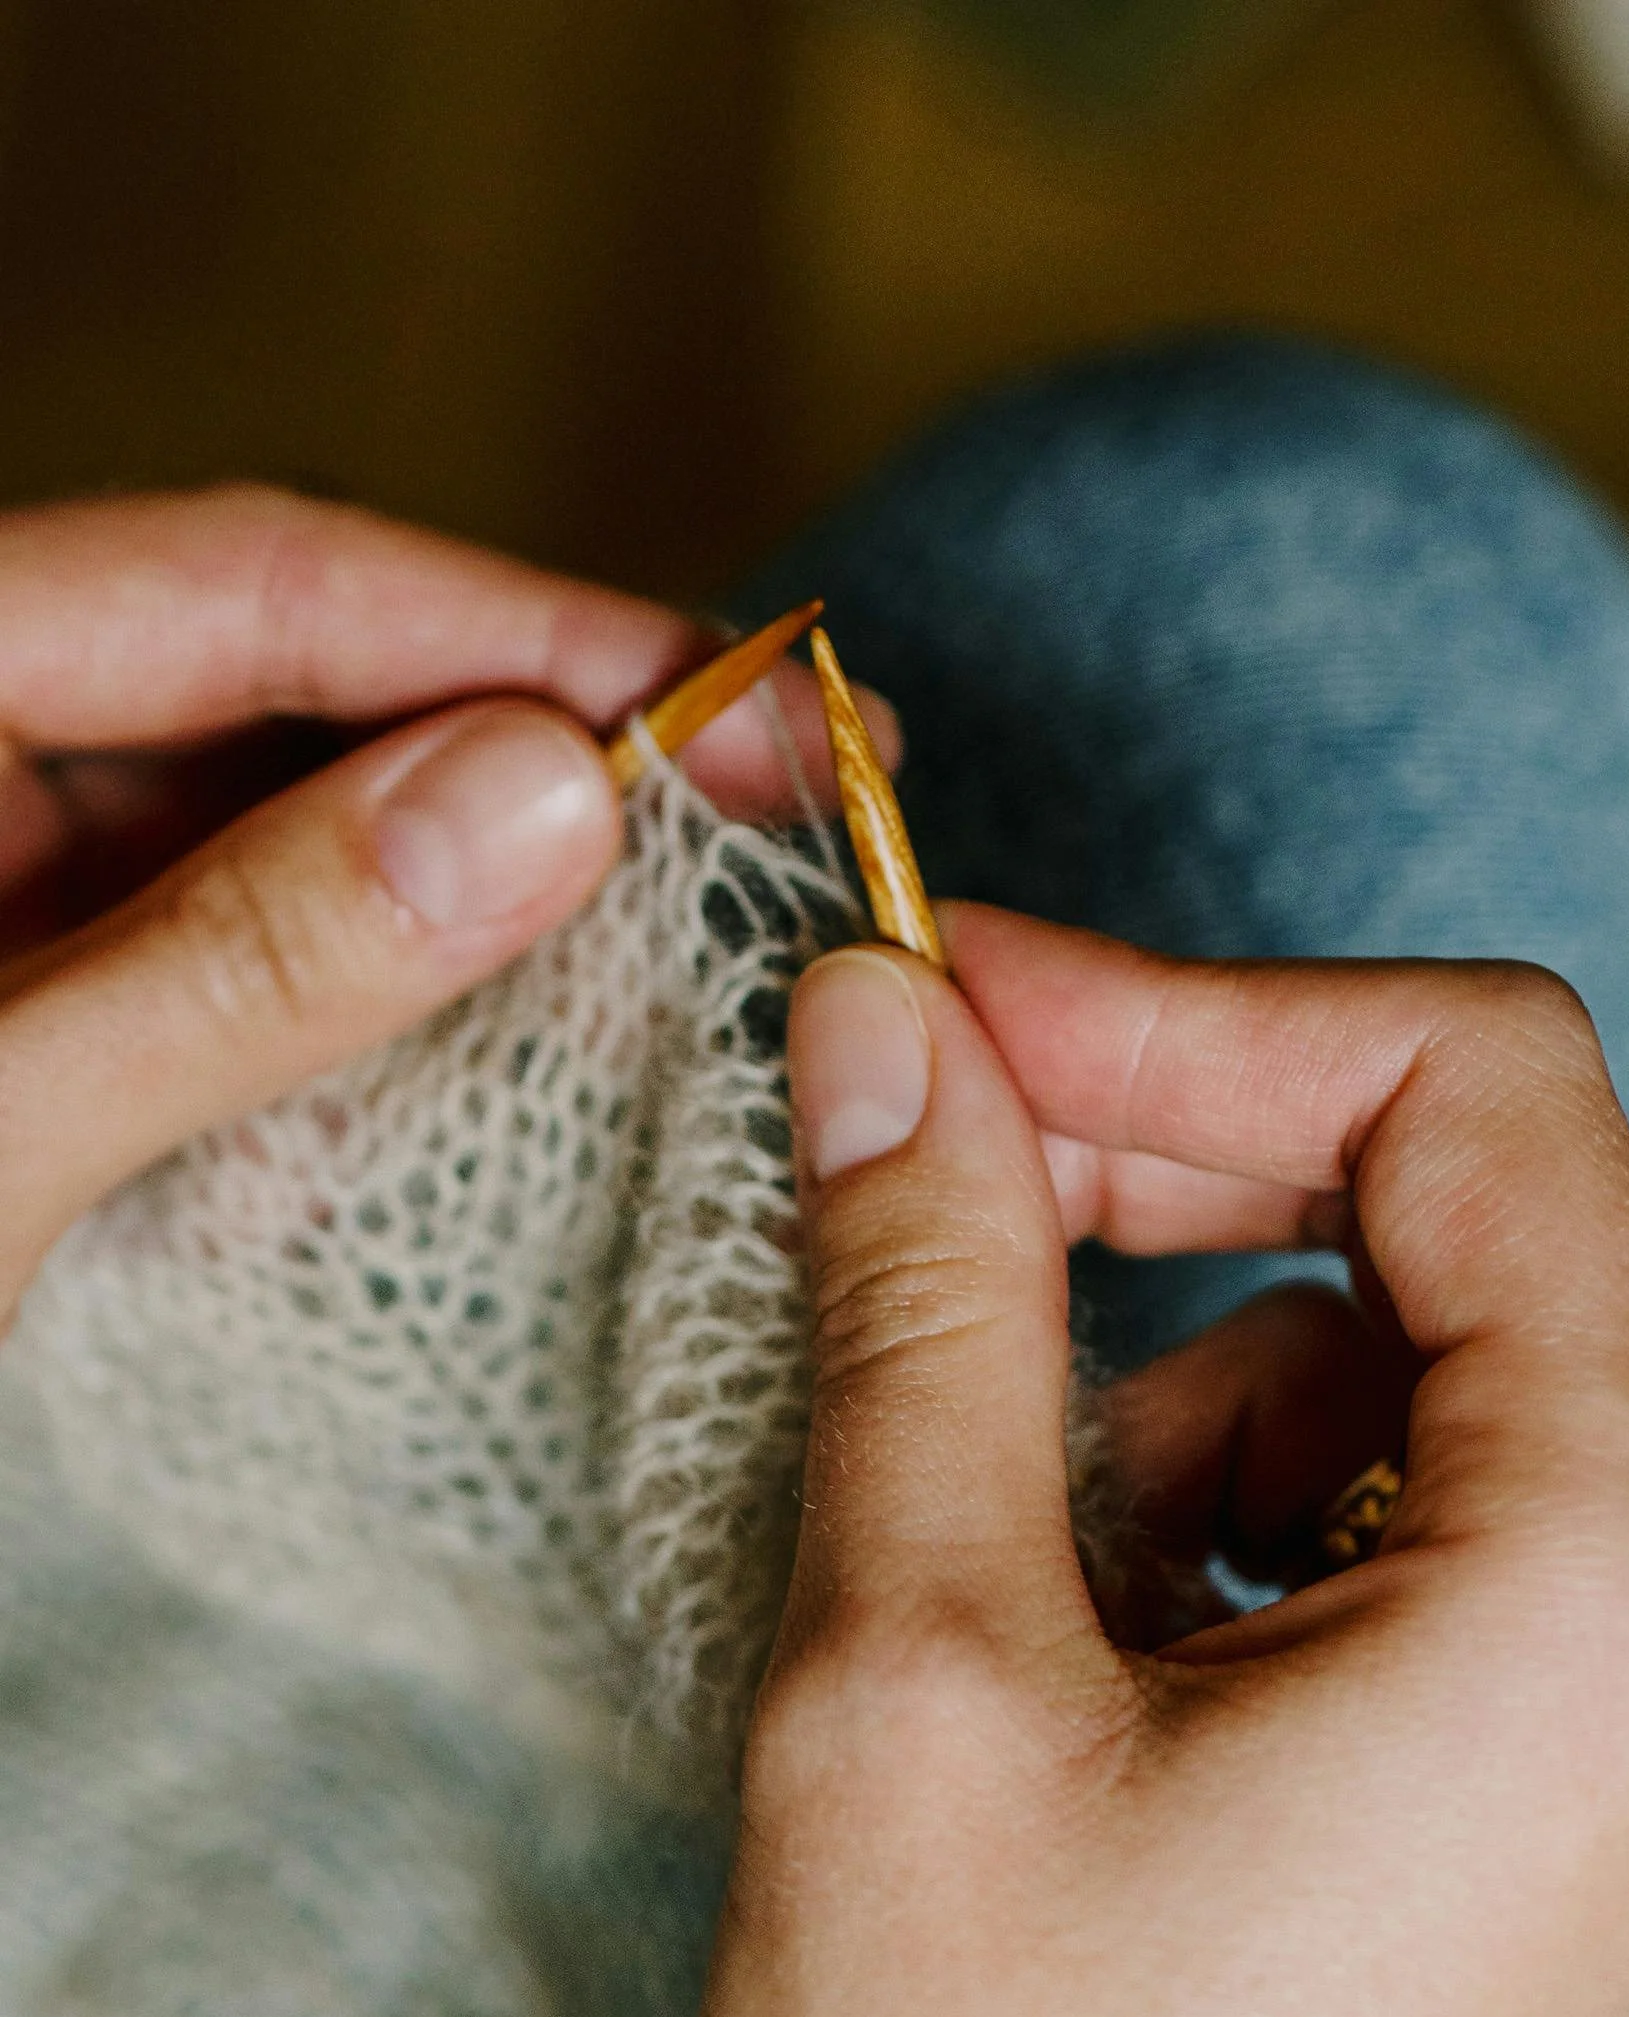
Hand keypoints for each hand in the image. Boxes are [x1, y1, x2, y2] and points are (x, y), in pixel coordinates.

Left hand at [0, 485, 893, 1320]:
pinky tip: (544, 1056)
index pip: (260, 590)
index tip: (749, 696)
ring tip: (710, 928)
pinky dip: (406, 1015)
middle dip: (549, 749)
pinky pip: (264, 980)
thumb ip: (236, 962)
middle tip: (793, 805)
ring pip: (304, 840)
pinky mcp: (67, 1031)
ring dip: (500, 885)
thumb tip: (541, 801)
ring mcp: (25, 907)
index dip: (523, 630)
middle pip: (302, 693)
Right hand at [692, 907, 1628, 2016]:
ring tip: (987, 1583)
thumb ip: (933, 1301)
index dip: (1191, 1009)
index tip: (951, 1019)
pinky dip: (1233, 1549)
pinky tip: (1074, 1696)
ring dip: (1183, 1398)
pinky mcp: (1561, 1873)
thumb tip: (899, 1038)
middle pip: (1470, 1237)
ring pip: (1425, 1410)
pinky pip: (1425, 1579)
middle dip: (1179, 1182)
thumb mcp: (916, 1679)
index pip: (1473, 1094)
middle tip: (918, 1190)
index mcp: (1622, 1586)